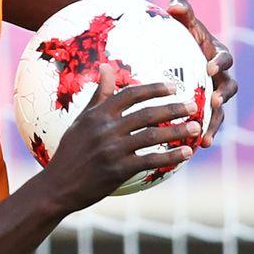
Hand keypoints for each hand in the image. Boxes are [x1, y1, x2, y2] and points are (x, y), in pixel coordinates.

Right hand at [41, 65, 200, 209]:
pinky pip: (150, 159)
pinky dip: (171, 156)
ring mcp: (112, 149)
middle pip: (147, 113)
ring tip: (196, 128)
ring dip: (177, 131)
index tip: (173, 87)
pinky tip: (186, 153)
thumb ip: (99, 96)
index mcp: (96, 115)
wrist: (57, 186)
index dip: (153, 89)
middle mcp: (105, 129)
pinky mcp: (118, 169)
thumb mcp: (81, 121)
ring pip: (152, 135)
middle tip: (193, 107)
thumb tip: (106, 67)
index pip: (129, 94)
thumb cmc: (70, 152)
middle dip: (173, 109)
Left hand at [167, 0, 237, 146]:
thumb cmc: (179, 37)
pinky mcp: (206, 110)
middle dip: (223, 95)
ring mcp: (215, 95)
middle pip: (229, 88)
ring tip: (205, 135)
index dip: (219, 63)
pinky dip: (204, 133)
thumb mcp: (182, 24)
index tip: (209, 67)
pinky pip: (208, 123)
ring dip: (215, 122)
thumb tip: (175, 3)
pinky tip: (196, 147)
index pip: (224, 59)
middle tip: (214, 101)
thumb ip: (182, 12)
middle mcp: (220, 77)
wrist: (174, 55)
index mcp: (217, 56)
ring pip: (221, 111)